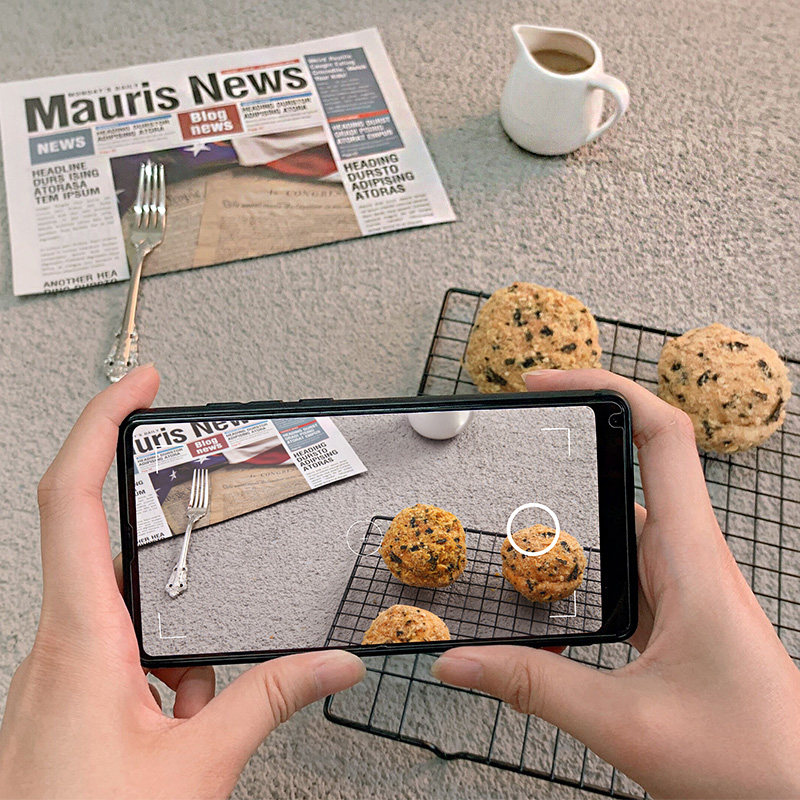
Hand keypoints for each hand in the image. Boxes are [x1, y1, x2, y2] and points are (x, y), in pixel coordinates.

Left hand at [0, 366, 363, 799]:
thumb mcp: (196, 765)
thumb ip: (270, 699)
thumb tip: (330, 662)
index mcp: (82, 639)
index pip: (73, 497)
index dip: (102, 424)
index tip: (139, 386)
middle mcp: (62, 643)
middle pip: (109, 549)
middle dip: (168, 555)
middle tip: (201, 542)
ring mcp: (61, 671)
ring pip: (128, 616)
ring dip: (175, 646)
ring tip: (191, 706)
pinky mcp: (69, 697)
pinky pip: (123, 657)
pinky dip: (163, 677)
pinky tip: (179, 722)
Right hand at [431, 369, 799, 798]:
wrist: (798, 796)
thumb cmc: (749, 761)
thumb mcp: (625, 723)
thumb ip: (533, 686)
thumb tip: (461, 661)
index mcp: (689, 558)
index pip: (662, 436)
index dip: (606, 388)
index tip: (548, 381)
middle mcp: (687, 558)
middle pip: (636, 463)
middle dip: (575, 440)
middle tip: (517, 435)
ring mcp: (681, 583)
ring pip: (624, 517)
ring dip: (574, 504)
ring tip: (514, 506)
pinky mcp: (673, 611)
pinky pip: (621, 562)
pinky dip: (579, 558)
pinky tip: (544, 582)